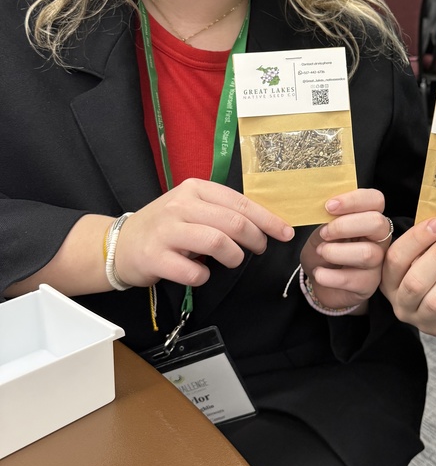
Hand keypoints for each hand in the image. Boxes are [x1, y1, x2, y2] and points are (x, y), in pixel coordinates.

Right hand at [114, 178, 293, 287]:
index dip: (268, 220)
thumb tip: (264, 224)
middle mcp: (180, 205)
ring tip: (230, 262)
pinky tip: (200, 273)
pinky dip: (203, 276)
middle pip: (233, 223)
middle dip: (255, 239)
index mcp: (195, 189)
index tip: (285, 233)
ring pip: (217, 242)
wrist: (120, 244)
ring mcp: (166, 231)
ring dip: (233, 257)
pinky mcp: (154, 257)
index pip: (240, 203)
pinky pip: (193, 271)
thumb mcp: (193, 209)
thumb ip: (223, 212)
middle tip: (258, 250)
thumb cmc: (166, 227)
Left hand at [300, 189, 392, 311]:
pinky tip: (319, 274)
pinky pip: (354, 279)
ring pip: (367, 253)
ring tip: (321, 253)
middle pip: (377, 223)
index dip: (353, 200)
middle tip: (324, 233)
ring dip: (336, 252)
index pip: (375, 200)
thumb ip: (326, 218)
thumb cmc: (323, 248)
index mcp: (369, 217)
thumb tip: (326, 208)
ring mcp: (378, 262)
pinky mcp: (369, 285)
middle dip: (345, 226)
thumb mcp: (321, 229)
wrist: (319, 278)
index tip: (329, 206)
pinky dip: (330, 276)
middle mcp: (379, 238)